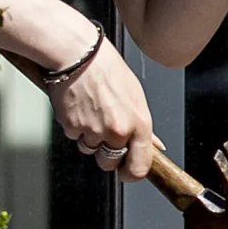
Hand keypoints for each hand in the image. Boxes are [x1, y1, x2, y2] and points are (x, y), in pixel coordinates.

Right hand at [46, 36, 159, 179]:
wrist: (79, 55)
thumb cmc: (108, 70)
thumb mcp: (135, 96)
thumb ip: (143, 126)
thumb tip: (155, 146)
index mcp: (139, 124)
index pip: (139, 167)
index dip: (132, 173)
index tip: (127, 172)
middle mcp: (117, 131)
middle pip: (110, 164)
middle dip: (106, 155)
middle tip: (105, 134)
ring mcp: (93, 131)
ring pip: (89, 149)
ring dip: (89, 137)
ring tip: (92, 111)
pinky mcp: (72, 127)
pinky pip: (74, 136)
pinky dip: (75, 126)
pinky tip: (80, 106)